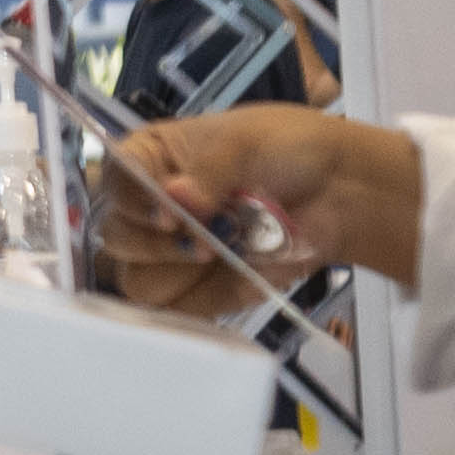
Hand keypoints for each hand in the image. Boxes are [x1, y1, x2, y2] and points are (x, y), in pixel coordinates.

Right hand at [93, 105, 423, 308]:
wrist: (339, 193)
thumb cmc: (286, 149)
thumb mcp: (246, 143)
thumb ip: (210, 171)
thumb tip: (178, 198)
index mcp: (151, 157)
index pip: (114, 179)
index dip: (134, 200)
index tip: (170, 213)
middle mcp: (151, 205)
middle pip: (117, 238)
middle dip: (160, 244)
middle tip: (205, 240)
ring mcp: (173, 252)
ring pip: (139, 282)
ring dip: (181, 274)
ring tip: (226, 256)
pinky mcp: (199, 289)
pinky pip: (183, 310)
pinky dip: (213, 298)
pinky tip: (245, 275)